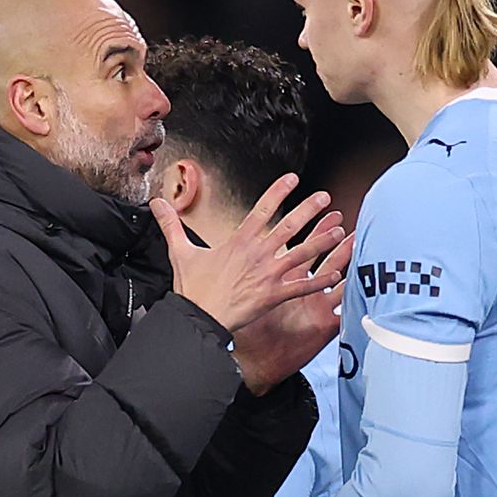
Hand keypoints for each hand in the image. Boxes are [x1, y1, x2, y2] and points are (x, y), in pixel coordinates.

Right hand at [150, 174, 343, 333]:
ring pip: (301, 254)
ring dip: (322, 241)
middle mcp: (257, 254)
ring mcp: (267, 275)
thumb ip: (172, 225)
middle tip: (325, 197)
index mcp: (238, 242)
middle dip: (309, 210)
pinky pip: (301, 287)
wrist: (198, 318)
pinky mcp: (273, 296)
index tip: (293, 178)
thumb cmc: (192, 288)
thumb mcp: (181, 252)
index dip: (278, 192)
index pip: (261, 209)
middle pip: (288, 226)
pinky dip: (319, 282)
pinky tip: (335, 275)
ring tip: (339, 230)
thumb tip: (157, 203)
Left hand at [233, 214, 353, 394]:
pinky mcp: (324, 329)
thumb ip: (236, 273)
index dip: (310, 229)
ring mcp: (316, 308)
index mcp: (286, 282)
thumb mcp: (244, 299)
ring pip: (338, 281)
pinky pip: (343, 312)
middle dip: (331, 237)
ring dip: (348, 264)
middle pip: (322, 259)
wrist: (257, 365)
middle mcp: (304, 292)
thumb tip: (222, 251)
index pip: (299, 249)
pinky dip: (352, 301)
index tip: (320, 210)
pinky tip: (364, 288)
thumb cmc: (250, 334)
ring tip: (360, 245)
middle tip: (341, 217)